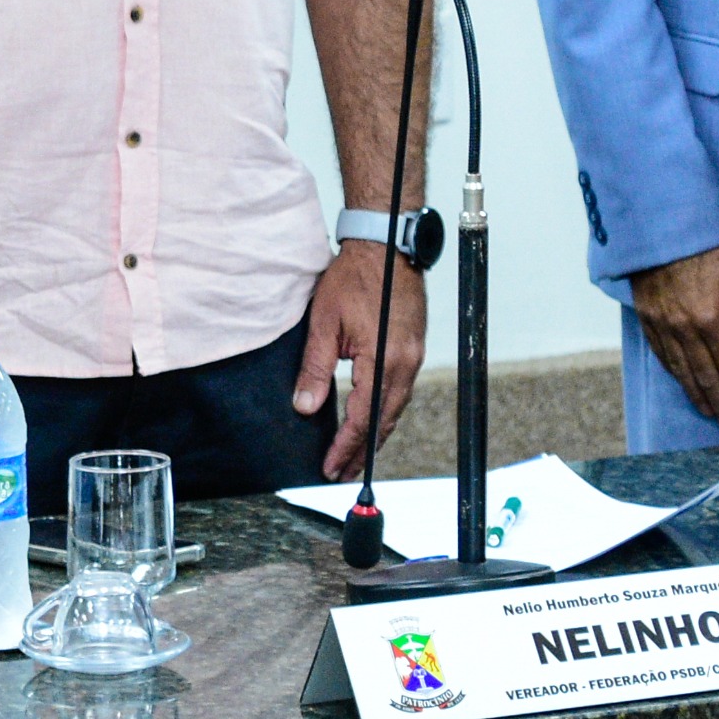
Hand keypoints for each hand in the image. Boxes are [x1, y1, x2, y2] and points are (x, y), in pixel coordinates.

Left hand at [298, 242, 426, 479]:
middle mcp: (405, 363)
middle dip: (362, 451)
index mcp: (382, 361)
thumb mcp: (323, 324)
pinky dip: (384, 410)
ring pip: (394, 407)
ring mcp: (413, 356)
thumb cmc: (354, 278)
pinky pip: (400, 390)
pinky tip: (370, 417)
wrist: (385, 245)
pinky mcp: (414, 347)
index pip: (362, 417)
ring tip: (355, 454)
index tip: (330, 467)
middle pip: (384, 420)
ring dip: (374, 433)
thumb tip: (305, 407)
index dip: (345, 446)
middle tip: (343, 473)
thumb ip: (315, 369)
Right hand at [628, 239, 718, 431]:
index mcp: (712, 318)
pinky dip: (674, 374)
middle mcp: (685, 328)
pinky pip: (661, 355)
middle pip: (706, 376)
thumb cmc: (706, 242)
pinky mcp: (647, 318)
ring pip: (682, 371)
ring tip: (710, 412)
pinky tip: (683, 384)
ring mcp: (663, 325)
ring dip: (697, 395)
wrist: (660, 225)